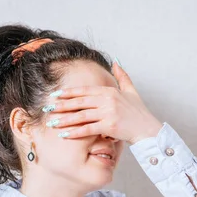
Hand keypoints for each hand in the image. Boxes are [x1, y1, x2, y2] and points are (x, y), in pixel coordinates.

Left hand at [44, 61, 163, 143]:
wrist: (149, 129)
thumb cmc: (139, 112)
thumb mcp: (131, 91)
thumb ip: (122, 76)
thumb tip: (116, 61)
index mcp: (110, 91)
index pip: (85, 90)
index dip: (69, 92)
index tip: (55, 95)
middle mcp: (108, 100)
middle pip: (80, 102)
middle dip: (62, 106)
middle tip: (47, 109)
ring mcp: (108, 113)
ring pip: (81, 116)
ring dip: (64, 120)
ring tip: (52, 123)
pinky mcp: (109, 126)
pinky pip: (88, 129)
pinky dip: (75, 132)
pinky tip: (64, 135)